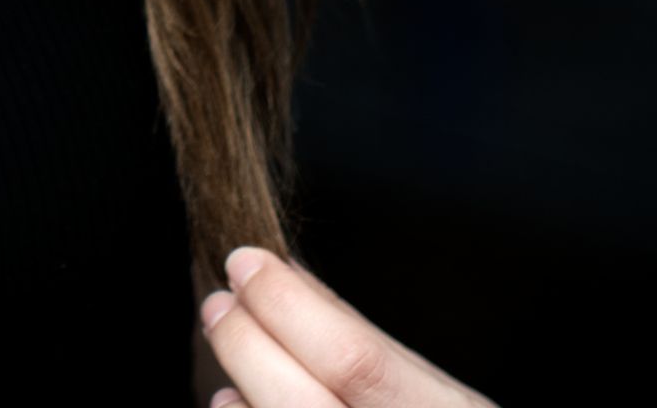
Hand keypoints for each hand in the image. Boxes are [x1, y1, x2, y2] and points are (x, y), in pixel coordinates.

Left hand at [199, 246, 495, 406]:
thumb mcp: (435, 392)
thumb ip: (366, 345)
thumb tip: (288, 278)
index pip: (356, 360)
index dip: (289, 306)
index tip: (247, 262)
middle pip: (302, 404)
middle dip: (248, 345)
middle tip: (220, 304)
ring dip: (244, 393)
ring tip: (228, 360)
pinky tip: (239, 407)